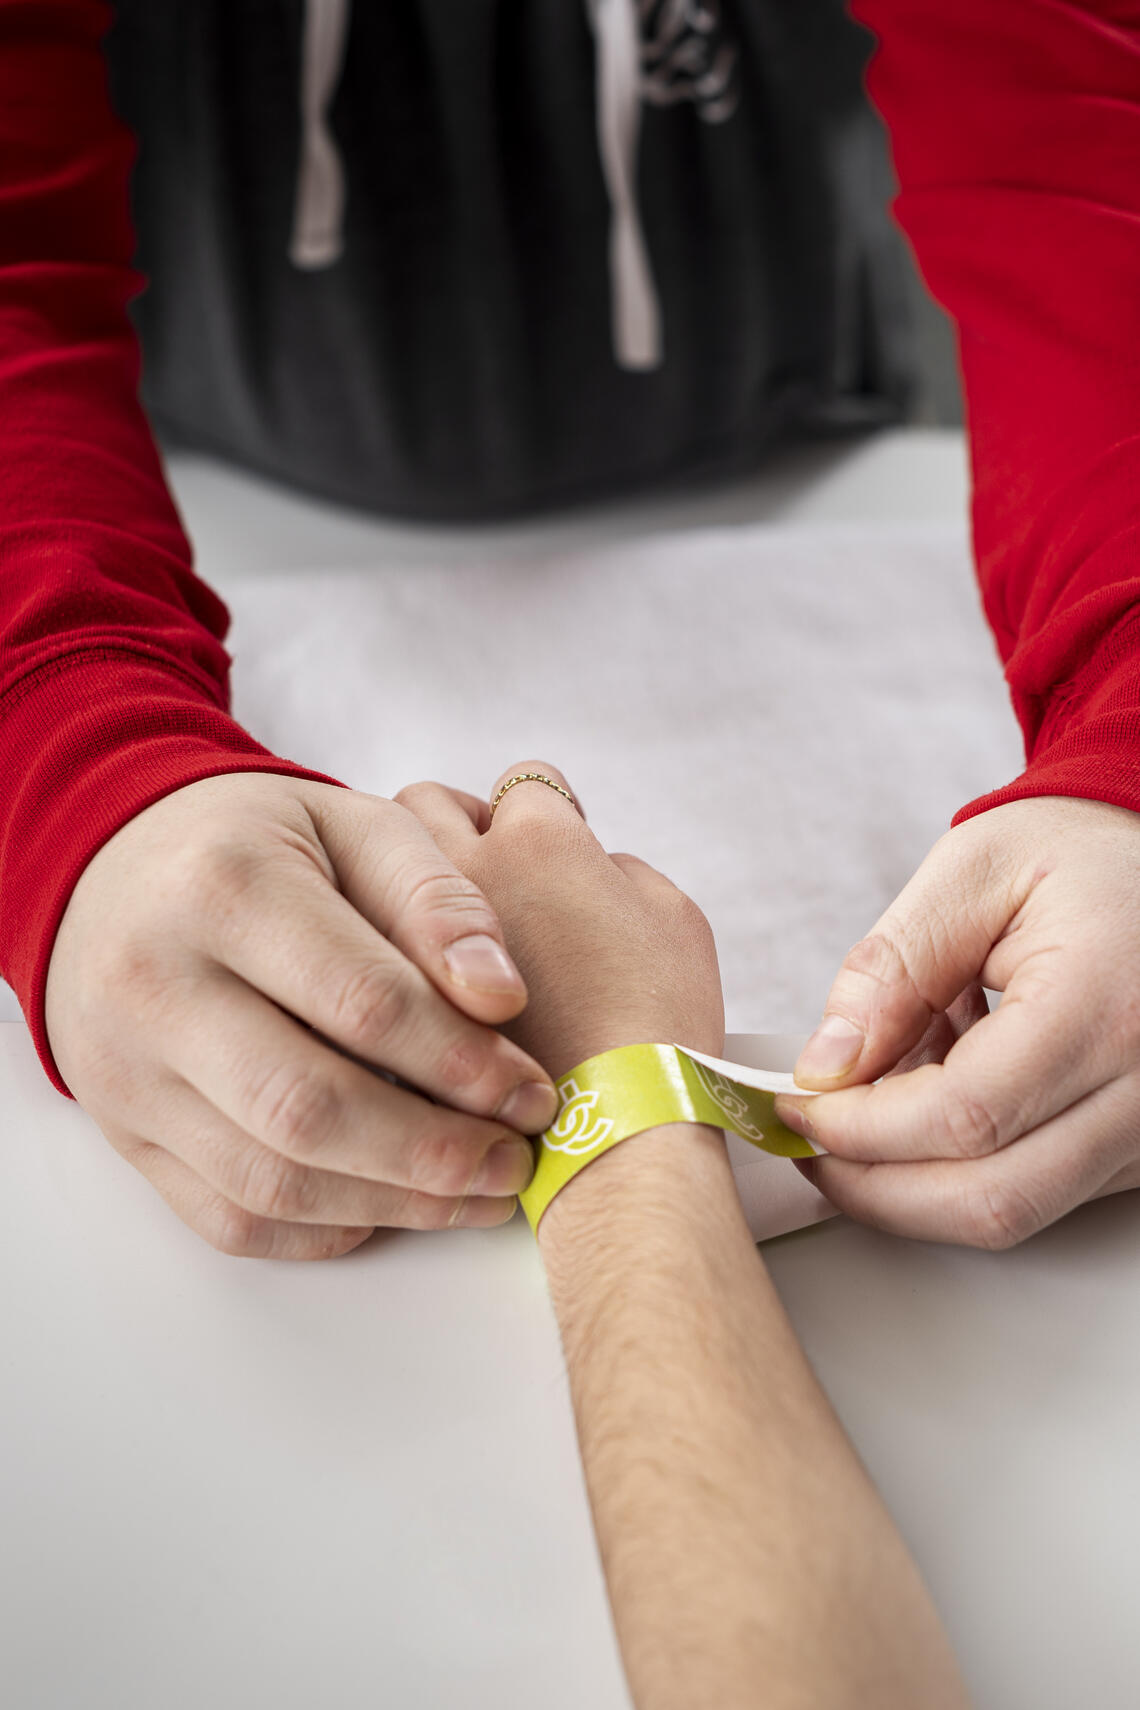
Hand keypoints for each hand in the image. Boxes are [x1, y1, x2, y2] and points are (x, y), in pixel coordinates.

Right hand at [44, 772, 557, 1258]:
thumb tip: (503, 997)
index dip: (462, 1061)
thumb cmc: (262, 843)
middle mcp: (155, 985)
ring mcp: (125, 1071)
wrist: (116, 866)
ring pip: (269, 1181)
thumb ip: (436, 898)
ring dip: (393, 1203)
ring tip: (476, 1189)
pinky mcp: (124, 1132)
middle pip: (307, 1109)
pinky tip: (393, 1203)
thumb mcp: (355, 824)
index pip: (362, 1001)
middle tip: (514, 1159)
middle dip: (433, 1153)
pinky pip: (229, 1218)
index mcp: (224, 887)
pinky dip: (324, 1228)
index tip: (533, 1091)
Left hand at [395, 761, 723, 1079]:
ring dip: (404, 886)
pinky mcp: (390, 998)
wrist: (611, 1132)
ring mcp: (412, 932)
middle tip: (491, 871)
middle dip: (456, 828)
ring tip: (444, 929)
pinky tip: (424, 987)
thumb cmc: (660, 1029)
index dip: (547, 813)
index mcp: (540, 839)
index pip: (527, 784)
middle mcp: (463, 868)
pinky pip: (368, 950)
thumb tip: (596, 872)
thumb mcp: (676, 922)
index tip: (557, 843)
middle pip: (429, 806)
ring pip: (374, 873)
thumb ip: (624, 875)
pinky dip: (388, 954)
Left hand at [775, 796, 1139, 1247]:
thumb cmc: (1078, 852)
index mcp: (1104, 1007)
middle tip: (811, 1141)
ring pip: (1016, 1210)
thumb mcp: (969, 876)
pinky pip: (1044, 1189)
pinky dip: (968, 1163)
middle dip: (874, 1185)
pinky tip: (942, 1088)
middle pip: (989, 1198)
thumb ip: (892, 973)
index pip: (964, 1118)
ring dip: (917, 1176)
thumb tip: (827, 1067)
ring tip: (883, 1091)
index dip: (861, 1129)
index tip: (800, 1106)